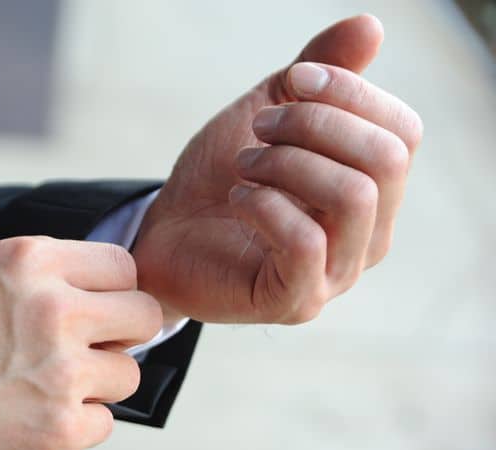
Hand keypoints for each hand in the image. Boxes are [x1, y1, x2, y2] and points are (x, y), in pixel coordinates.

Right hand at [0, 236, 161, 449]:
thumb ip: (40, 274)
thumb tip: (97, 289)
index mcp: (30, 262)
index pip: (123, 266)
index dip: (115, 290)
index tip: (101, 309)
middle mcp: (53, 309)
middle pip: (144, 315)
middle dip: (123, 334)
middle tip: (90, 349)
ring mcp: (61, 371)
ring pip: (129, 373)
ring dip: (98, 383)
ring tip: (48, 388)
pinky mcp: (59, 428)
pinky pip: (105, 423)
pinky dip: (77, 426)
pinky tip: (35, 418)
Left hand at [132, 14, 422, 323]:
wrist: (168, 235)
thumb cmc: (223, 177)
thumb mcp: (269, 112)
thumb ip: (316, 74)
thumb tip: (370, 27)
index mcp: (374, 190)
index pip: (402, 132)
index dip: (350, 92)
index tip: (291, 81)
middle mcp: (369, 236)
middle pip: (384, 160)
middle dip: (314, 125)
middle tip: (261, 127)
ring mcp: (336, 273)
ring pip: (352, 197)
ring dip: (286, 163)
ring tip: (244, 164)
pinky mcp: (295, 300)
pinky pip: (304, 242)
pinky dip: (263, 204)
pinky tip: (236, 197)